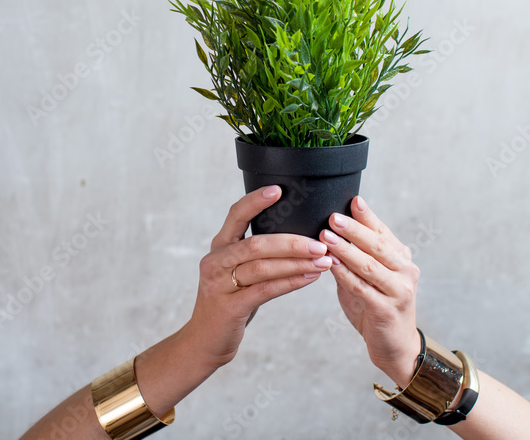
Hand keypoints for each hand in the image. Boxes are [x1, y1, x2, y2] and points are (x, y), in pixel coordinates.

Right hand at [182, 185, 332, 369]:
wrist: (206, 340)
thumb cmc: (230, 301)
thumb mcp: (237, 271)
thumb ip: (257, 253)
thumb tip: (298, 235)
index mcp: (219, 246)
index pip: (235, 215)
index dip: (255, 201)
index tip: (279, 190)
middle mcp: (215, 261)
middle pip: (256, 244)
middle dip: (292, 242)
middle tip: (321, 242)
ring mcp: (219, 284)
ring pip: (263, 267)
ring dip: (297, 263)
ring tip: (323, 261)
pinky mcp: (229, 308)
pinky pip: (265, 290)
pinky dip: (291, 282)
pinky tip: (310, 277)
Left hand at [321, 196, 421, 386]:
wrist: (396, 347)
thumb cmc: (376, 308)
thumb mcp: (367, 279)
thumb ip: (353, 259)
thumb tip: (329, 233)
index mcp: (401, 259)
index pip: (383, 233)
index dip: (368, 217)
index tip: (353, 201)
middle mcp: (405, 272)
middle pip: (378, 246)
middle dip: (355, 230)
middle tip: (334, 217)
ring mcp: (399, 291)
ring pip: (370, 265)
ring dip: (346, 250)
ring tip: (327, 237)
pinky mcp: (387, 310)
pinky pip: (362, 288)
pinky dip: (345, 275)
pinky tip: (331, 265)